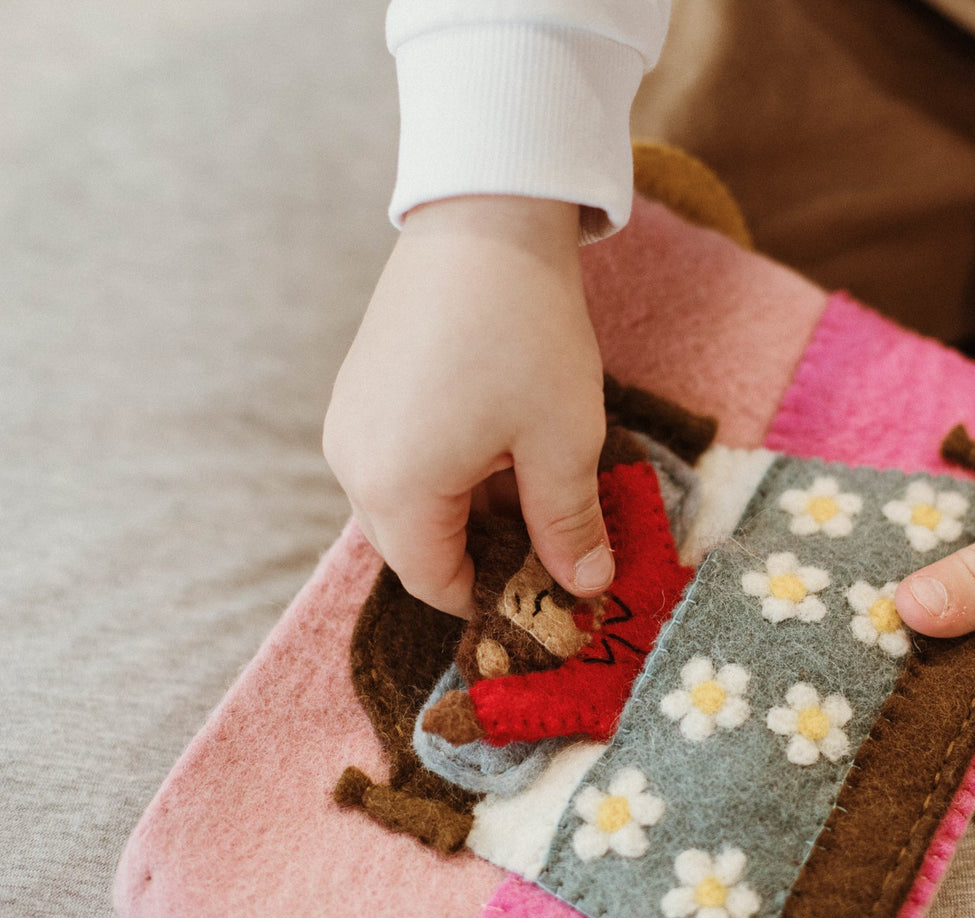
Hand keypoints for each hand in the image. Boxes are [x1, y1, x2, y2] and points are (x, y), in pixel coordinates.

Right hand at [324, 195, 611, 618]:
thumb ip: (568, 526)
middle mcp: (352, 464)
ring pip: (406, 504)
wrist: (486, 220)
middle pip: (414, 548)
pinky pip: (396, 461)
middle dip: (480, 557)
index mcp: (395, 490)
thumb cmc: (527, 334)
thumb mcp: (564, 441)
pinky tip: (500, 445)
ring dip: (467, 513)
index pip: (436, 583)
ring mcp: (348, 422)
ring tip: (534, 486)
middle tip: (550, 546)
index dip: (494, 600)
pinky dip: (445, 473)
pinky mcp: (360, 388)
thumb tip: (586, 588)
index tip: (550, 597)